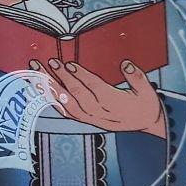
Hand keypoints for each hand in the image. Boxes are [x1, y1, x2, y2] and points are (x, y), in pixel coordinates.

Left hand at [29, 58, 166, 138]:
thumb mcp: (148, 90)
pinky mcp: (85, 120)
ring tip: (37, 74)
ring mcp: (90, 117)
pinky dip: (51, 101)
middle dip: (61, 77)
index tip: (69, 64)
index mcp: (114, 103)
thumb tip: (126, 64)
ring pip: (66, 104)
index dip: (80, 76)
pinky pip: (65, 111)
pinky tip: (41, 90)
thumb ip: (136, 77)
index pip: (94, 88)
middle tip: (50, 62)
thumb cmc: (145, 104)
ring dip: (50, 89)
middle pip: (76, 94)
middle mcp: (99, 112)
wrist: (147, 124)